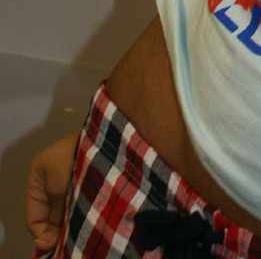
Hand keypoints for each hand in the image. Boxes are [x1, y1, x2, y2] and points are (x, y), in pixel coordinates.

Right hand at [26, 131, 77, 251]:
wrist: (106, 136)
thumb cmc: (78, 154)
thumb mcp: (58, 189)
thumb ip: (54, 216)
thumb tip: (45, 243)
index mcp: (36, 177)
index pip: (34, 217)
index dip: (42, 233)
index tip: (54, 244)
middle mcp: (50, 179)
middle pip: (50, 215)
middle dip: (59, 228)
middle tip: (70, 238)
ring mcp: (68, 178)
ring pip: (66, 210)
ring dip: (71, 219)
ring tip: (80, 227)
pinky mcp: (85, 178)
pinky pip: (78, 201)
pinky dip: (81, 210)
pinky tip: (89, 216)